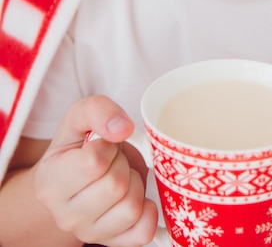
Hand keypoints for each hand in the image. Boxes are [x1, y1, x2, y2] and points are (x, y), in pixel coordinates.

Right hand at [34, 95, 157, 246]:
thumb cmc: (78, 144)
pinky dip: (147, 211)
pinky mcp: (111, 243)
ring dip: (135, 184)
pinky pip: (142, 233)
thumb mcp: (80, 115)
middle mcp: (64, 214)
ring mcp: (87, 232)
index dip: (108, 145)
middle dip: (122, 163)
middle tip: (112, 159)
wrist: (74, 175)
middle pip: (116, 185)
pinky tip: (134, 195)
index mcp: (50, 180)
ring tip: (120, 175)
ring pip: (131, 207)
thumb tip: (122, 128)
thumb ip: (98, 110)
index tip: (102, 143)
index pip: (95, 161)